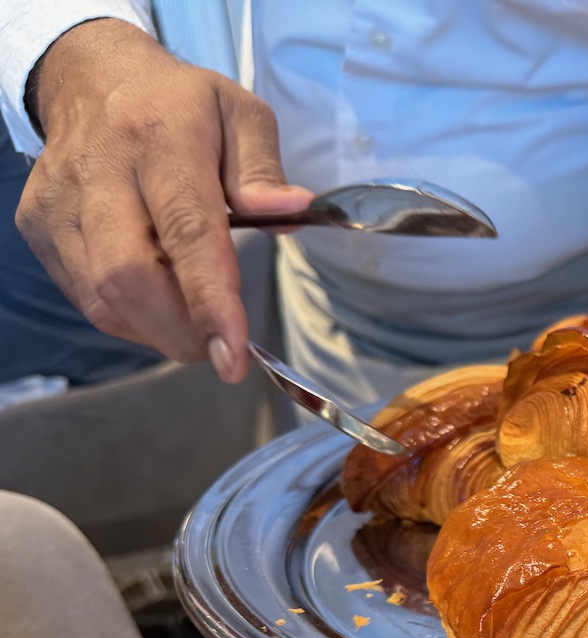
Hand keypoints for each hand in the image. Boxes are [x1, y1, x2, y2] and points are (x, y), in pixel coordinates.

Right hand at [16, 19, 314, 381]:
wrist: (95, 79)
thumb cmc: (182, 107)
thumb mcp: (241, 115)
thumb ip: (264, 169)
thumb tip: (292, 213)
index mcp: (160, 139)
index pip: (186, 231)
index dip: (210, 299)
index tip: (232, 352)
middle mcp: (100, 169)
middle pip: (129, 276)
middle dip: (181, 329)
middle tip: (220, 344)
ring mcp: (60, 200)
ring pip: (102, 296)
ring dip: (157, 329)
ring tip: (194, 320)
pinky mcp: (39, 224)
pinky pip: (83, 295)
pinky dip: (129, 316)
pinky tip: (158, 300)